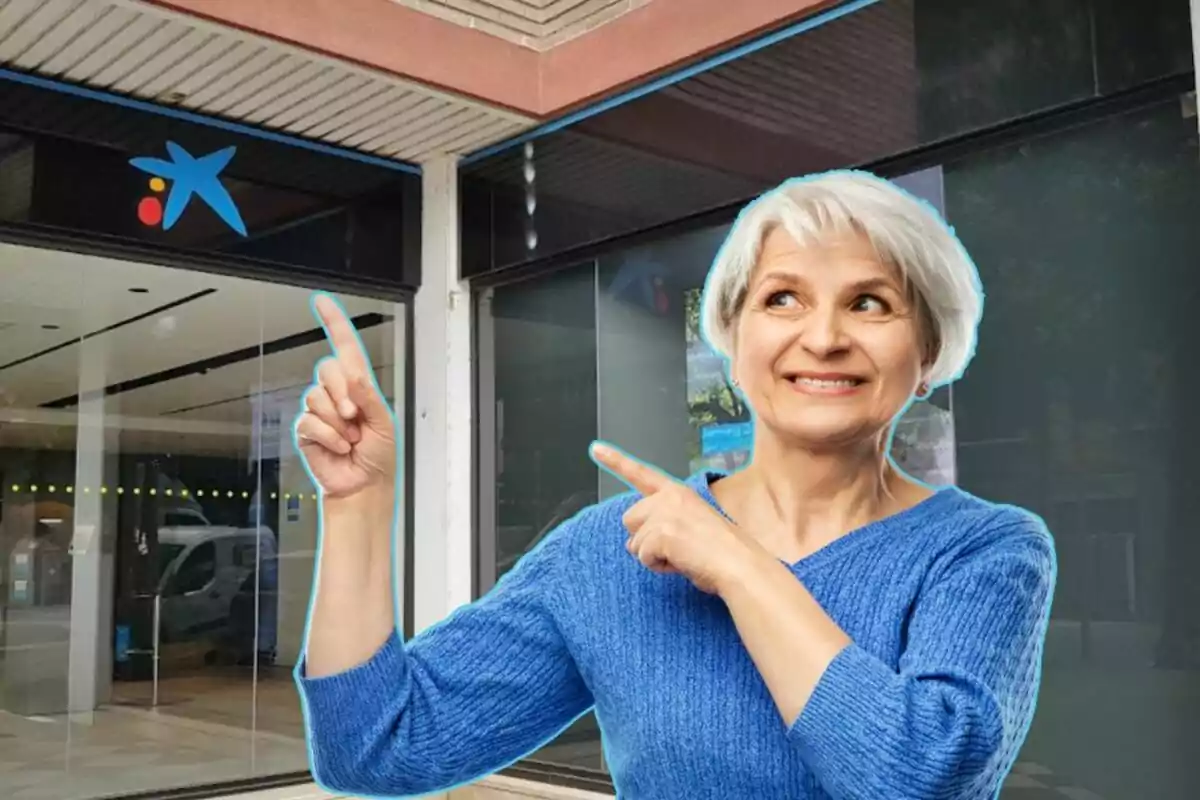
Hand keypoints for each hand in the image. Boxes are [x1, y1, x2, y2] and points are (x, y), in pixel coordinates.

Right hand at [294, 294, 395, 499]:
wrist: (364, 485)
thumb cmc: (379, 456)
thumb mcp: (384, 423)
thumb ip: (368, 397)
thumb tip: (353, 377)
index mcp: (360, 387)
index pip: (345, 348)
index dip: (334, 324)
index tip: (322, 303)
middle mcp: (338, 394)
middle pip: (327, 369)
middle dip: (344, 394)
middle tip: (356, 417)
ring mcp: (320, 411)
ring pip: (317, 397)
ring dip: (338, 422)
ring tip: (350, 438)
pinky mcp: (307, 429)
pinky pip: (309, 421)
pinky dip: (328, 437)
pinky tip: (339, 447)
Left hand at [590, 442, 764, 594]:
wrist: (740, 564)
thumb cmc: (721, 551)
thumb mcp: (690, 527)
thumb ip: (662, 525)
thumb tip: (632, 544)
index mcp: (678, 492)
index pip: (642, 474)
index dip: (616, 461)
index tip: (596, 449)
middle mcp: (669, 496)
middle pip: (630, 519)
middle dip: (644, 537)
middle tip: (674, 547)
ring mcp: (665, 513)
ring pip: (635, 542)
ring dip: (653, 555)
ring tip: (683, 556)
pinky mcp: (661, 532)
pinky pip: (644, 556)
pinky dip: (659, 566)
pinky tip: (682, 562)